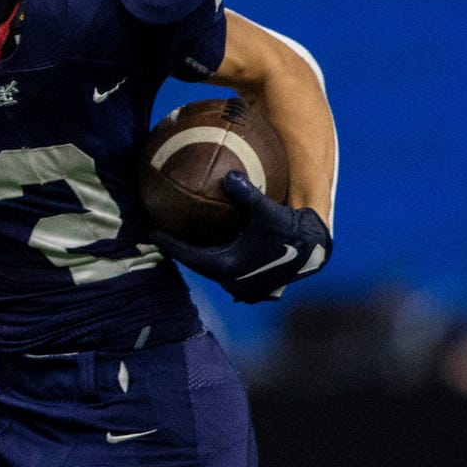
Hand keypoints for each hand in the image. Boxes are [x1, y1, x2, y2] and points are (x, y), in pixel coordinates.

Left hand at [154, 172, 330, 303]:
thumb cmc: (289, 229)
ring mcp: (244, 290)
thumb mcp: (266, 209)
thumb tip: (228, 175)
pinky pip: (231, 277)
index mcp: (227, 266)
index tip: (151, 232)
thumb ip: (245, 193)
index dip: (168, 243)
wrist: (315, 252)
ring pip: (215, 273)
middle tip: (168, 236)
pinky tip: (221, 252)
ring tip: (191, 244)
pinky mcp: (256, 291)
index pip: (187, 255)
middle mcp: (232, 283)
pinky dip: (222, 264)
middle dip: (184, 252)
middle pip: (199, 266)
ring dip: (204, 259)